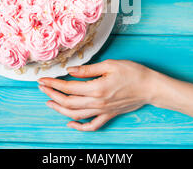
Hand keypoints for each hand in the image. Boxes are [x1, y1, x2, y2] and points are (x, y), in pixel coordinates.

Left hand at [38, 59, 162, 130]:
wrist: (150, 87)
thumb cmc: (133, 73)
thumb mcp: (110, 65)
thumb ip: (88, 69)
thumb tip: (70, 71)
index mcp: (96, 88)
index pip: (68, 88)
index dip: (53, 84)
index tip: (43, 79)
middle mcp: (97, 102)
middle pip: (68, 102)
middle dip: (52, 94)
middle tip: (42, 88)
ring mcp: (102, 111)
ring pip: (76, 115)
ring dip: (60, 110)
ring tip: (49, 102)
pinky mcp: (108, 115)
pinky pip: (92, 126)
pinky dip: (79, 127)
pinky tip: (70, 123)